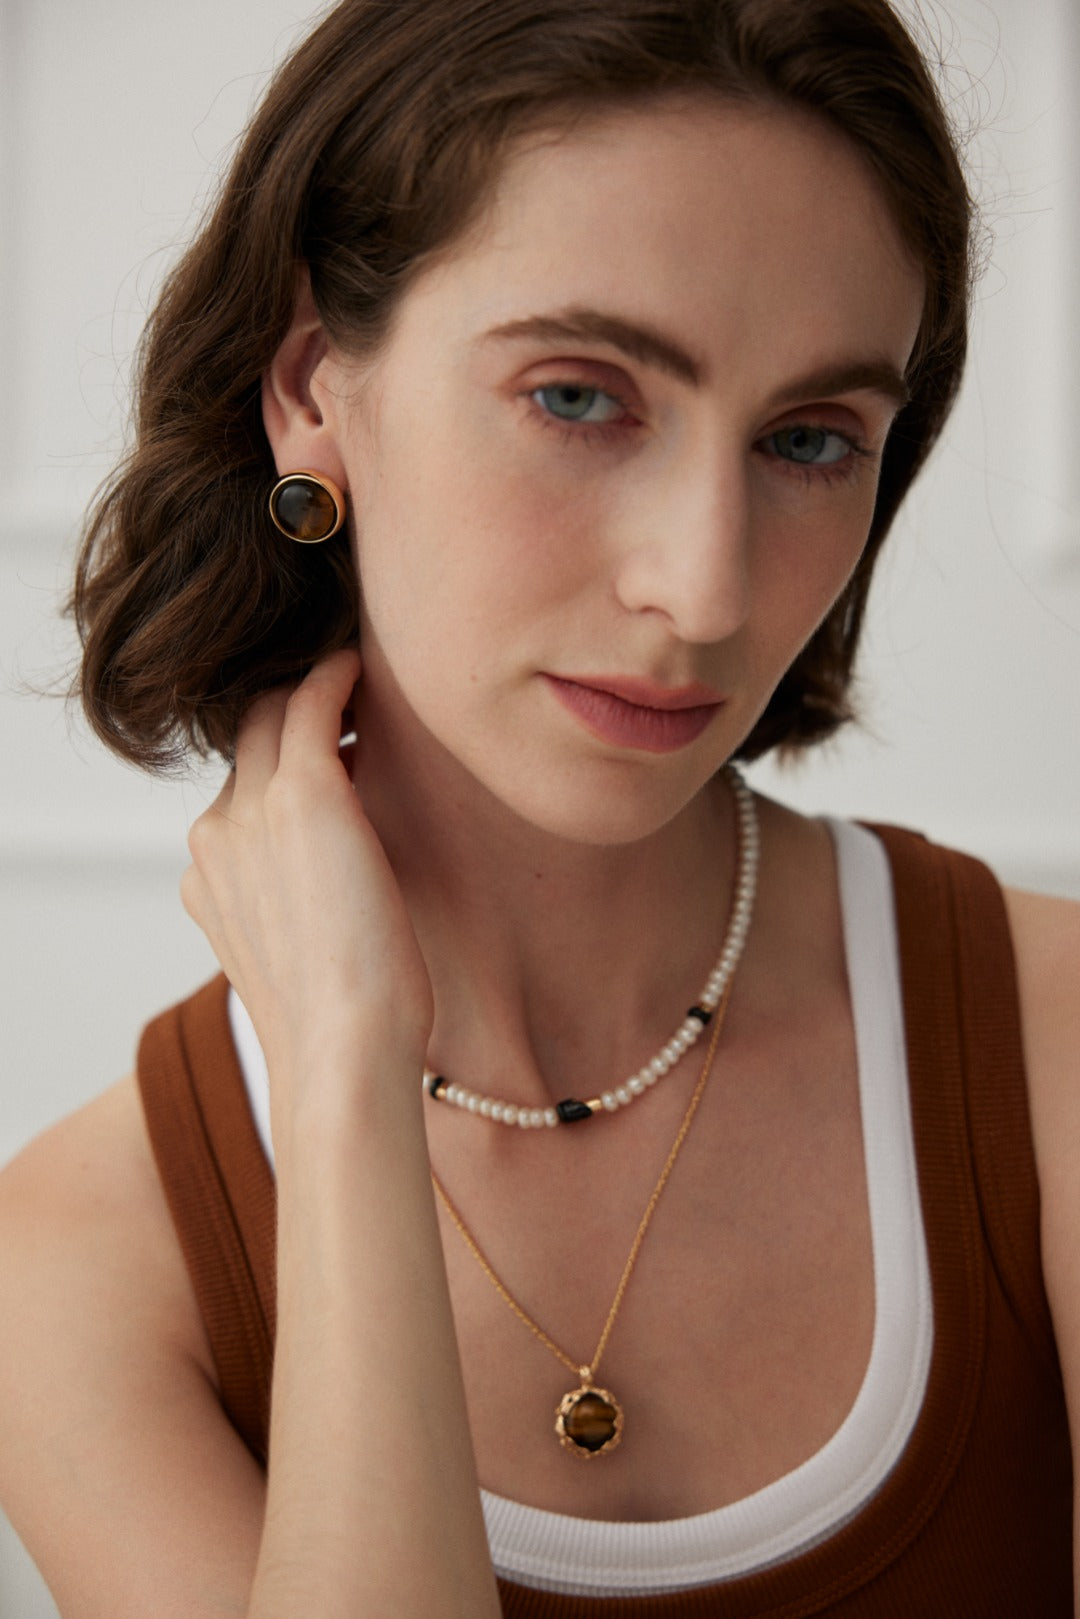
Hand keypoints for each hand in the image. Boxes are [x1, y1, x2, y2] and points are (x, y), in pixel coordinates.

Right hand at [181, 649, 433, 1107]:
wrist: (343, 1051)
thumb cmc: (345, 1026)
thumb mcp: (303, 957)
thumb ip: (301, 906)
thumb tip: (343, 881)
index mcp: (208, 878)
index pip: (239, 791)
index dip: (280, 763)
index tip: (330, 749)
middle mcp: (215, 836)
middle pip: (245, 741)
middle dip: (286, 713)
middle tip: (339, 694)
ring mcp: (252, 812)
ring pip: (272, 714)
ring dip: (311, 691)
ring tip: (355, 678)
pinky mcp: (305, 796)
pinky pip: (311, 703)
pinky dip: (333, 675)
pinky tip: (360, 662)